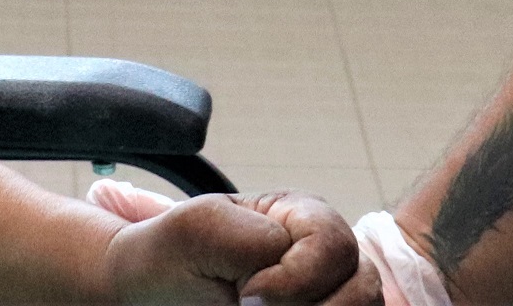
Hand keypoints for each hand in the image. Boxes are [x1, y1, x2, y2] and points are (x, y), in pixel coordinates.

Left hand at [87, 178, 371, 304]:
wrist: (150, 294)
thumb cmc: (172, 257)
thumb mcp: (198, 229)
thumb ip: (251, 236)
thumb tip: (288, 260)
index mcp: (303, 217)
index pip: (332, 247)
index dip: (293, 280)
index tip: (245, 294)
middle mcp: (328, 258)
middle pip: (363, 289)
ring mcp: (331, 295)